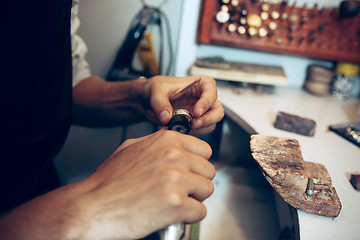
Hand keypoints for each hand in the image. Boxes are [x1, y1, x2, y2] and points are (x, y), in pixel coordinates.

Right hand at [72, 129, 214, 238]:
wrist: (91, 207)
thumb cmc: (108, 181)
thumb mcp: (132, 148)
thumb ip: (158, 144)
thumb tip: (176, 145)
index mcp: (167, 141)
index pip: (204, 150)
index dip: (196, 164)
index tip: (189, 172)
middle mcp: (174, 157)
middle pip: (208, 171)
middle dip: (196, 182)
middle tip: (179, 190)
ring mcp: (176, 180)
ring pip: (207, 190)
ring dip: (193, 199)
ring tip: (173, 202)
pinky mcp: (176, 205)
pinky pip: (200, 212)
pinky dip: (188, 216)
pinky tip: (171, 214)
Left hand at [142, 75, 223, 134]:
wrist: (148, 100)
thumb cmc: (156, 88)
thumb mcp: (156, 91)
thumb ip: (160, 103)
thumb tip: (167, 117)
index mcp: (199, 84)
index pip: (211, 90)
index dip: (207, 102)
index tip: (196, 112)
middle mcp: (203, 98)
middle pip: (217, 110)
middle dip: (208, 119)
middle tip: (193, 124)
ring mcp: (200, 112)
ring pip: (212, 123)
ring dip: (200, 128)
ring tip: (184, 128)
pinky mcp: (194, 123)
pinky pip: (201, 131)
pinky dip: (193, 133)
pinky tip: (181, 131)